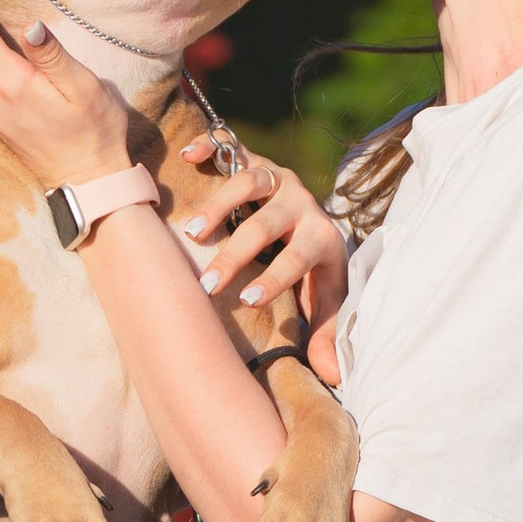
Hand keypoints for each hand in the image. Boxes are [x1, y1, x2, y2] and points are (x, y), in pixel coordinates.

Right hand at [178, 138, 348, 328]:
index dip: (274, 278)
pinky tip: (189, 155)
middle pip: (267, 222)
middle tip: (208, 282)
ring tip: (192, 233)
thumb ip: (328, 334)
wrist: (316, 222)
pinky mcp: (256, 161)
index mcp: (321, 237)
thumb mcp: (327, 302)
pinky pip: (233, 146)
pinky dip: (211, 146)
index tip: (246, 301)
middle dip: (237, 253)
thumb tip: (334, 375)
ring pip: (249, 181)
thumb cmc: (316, 272)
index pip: (298, 257)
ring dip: (219, 205)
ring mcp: (277, 178)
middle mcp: (301, 202)